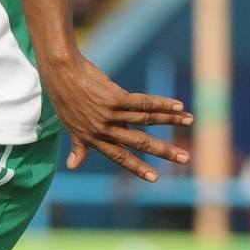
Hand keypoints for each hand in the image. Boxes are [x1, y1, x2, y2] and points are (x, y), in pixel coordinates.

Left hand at [40, 54, 191, 183]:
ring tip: (189, 121)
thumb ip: (78, 146)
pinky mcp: (114, 97)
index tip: (155, 178)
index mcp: (94, 138)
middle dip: (163, 151)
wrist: (59, 71)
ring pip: (145, 120)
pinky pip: (143, 103)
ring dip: (170, 121)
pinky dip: (161, 104)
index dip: (137, 167)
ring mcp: (109, 113)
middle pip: (139, 142)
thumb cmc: (64, 97)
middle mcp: (103, 129)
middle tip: (184, 158)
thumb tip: (73, 166)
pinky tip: (177, 106)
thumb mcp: (69, 126)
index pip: (119, 156)